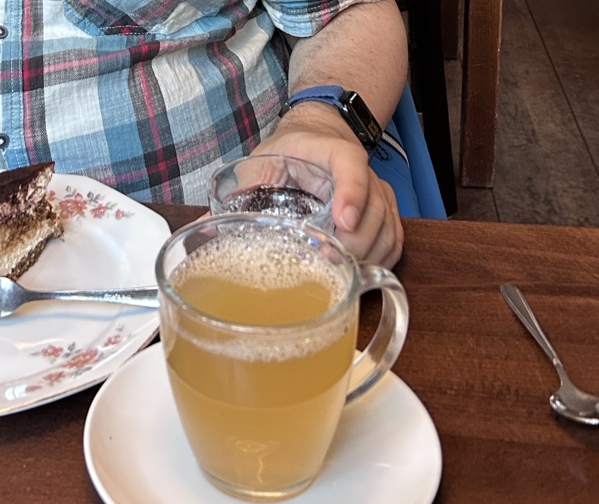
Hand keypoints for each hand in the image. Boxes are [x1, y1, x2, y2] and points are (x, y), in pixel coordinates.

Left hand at [251, 104, 403, 267]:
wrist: (319, 133)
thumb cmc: (290, 150)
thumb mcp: (263, 160)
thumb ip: (240, 189)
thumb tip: (204, 225)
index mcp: (332, 152)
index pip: (351, 166)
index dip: (351, 194)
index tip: (343, 222)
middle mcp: (361, 170)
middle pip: (374, 207)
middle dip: (355, 242)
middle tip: (328, 265)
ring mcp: (377, 191)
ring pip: (387, 227)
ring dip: (367, 256)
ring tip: (339, 274)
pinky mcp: (384, 209)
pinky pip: (394, 238)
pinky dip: (381, 259)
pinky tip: (359, 273)